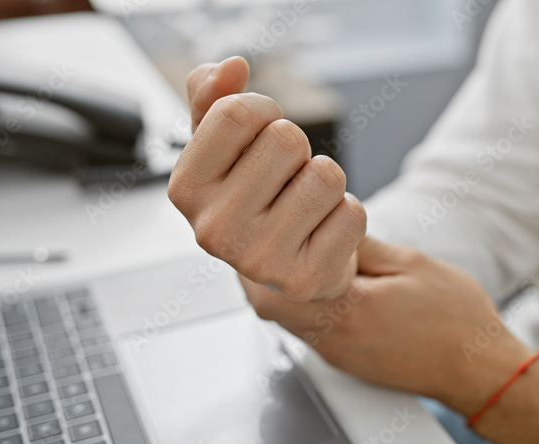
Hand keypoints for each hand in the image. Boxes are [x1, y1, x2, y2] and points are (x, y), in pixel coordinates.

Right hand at [168, 56, 365, 301]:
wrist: (288, 263)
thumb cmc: (256, 198)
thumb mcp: (224, 144)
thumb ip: (214, 96)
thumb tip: (231, 67)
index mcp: (185, 189)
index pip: (238, 112)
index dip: (264, 110)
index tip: (261, 132)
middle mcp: (214, 230)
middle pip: (286, 139)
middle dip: (297, 150)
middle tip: (284, 181)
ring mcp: (259, 261)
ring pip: (326, 175)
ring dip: (326, 181)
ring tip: (305, 206)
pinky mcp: (305, 281)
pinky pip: (352, 214)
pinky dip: (346, 216)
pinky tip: (322, 233)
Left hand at [241, 236, 534, 411]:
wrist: (478, 370)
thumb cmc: (457, 321)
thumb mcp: (411, 264)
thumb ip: (360, 245)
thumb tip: (326, 224)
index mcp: (349, 311)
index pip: (276, 285)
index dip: (259, 255)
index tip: (261, 228)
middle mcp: (335, 339)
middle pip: (268, 306)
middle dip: (258, 271)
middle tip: (263, 238)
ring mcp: (338, 355)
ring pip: (284, 320)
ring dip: (278, 287)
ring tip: (289, 254)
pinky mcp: (345, 361)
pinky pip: (307, 330)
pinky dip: (301, 303)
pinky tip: (319, 283)